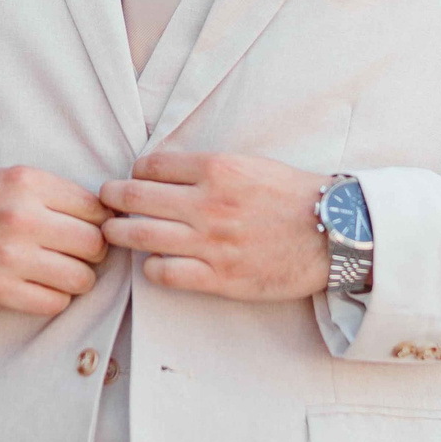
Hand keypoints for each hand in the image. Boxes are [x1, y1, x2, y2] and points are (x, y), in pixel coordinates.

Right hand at [0, 167, 108, 316]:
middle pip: (95, 244)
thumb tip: (111, 217)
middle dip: (94, 252)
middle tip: (79, 253)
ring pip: (81, 278)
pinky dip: (56, 298)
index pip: (96, 209)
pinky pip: (55, 303)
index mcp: (27, 184)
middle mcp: (20, 218)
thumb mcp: (14, 179)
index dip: (99, 223)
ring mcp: (9, 257)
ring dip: (78, 279)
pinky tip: (43, 287)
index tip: (88, 229)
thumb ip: (58, 193)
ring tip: (62, 272)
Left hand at [100, 152, 329, 301]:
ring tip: (111, 232)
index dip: (134, 172)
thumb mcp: (251, 164)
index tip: (131, 179)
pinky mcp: (220, 277)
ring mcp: (212, 243)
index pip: (151, 166)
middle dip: (111, 198)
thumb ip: (208, 168)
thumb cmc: (294, 196)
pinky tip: (151, 264)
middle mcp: (209, 204)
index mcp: (217, 169)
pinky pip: (165, 273)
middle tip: (104, 201)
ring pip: (140, 236)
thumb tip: (164, 171)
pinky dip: (149, 268)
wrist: (336, 233)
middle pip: (135, 198)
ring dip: (118, 232)